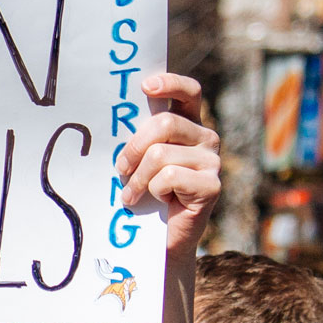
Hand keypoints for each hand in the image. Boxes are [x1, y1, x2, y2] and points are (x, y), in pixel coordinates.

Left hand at [113, 73, 220, 258]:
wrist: (160, 238)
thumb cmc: (145, 194)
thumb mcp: (140, 160)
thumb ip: (138, 138)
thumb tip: (111, 118)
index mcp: (189, 125)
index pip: (189, 92)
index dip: (170, 83)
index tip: (145, 86)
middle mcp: (206, 138)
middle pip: (164, 124)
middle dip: (133, 148)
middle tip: (121, 170)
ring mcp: (212, 162)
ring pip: (160, 155)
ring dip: (138, 179)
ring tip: (133, 194)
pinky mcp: (211, 186)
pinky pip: (169, 178)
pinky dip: (153, 191)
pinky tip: (158, 201)